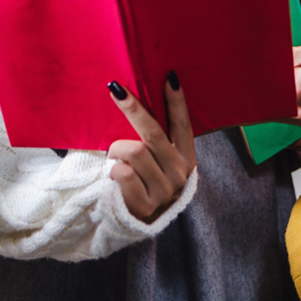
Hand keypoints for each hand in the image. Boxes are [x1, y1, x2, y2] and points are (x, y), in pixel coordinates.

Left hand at [106, 73, 196, 222]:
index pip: (183, 126)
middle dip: (133, 109)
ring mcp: (163, 190)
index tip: (169, 77)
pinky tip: (115, 174)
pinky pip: (123, 173)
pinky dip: (114, 169)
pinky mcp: (144, 204)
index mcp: (186, 158)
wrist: (140, 223)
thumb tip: (138, 102)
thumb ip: (158, 142)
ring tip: (114, 155)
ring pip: (134, 152)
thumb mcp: (162, 163)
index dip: (177, 102)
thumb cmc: (148, 183)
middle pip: (153, 134)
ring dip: (117, 149)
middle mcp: (179, 173)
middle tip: (116, 89)